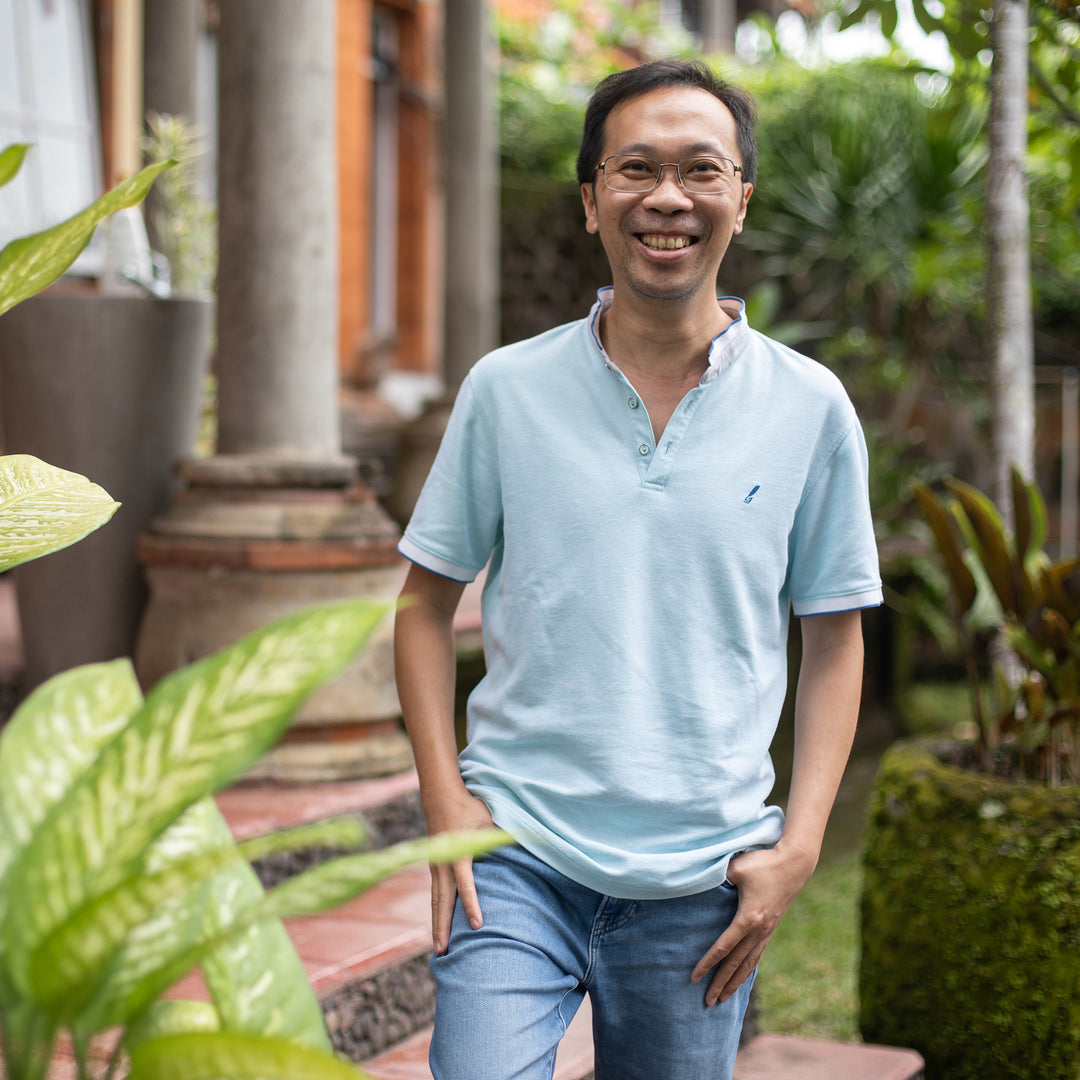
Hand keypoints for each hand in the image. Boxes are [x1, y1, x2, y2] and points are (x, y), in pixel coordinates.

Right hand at [422, 787, 495, 954]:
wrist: (440, 797)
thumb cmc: (469, 808)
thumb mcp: (488, 819)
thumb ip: (504, 835)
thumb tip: (532, 840)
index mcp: (459, 854)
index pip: (466, 884)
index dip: (472, 905)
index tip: (478, 925)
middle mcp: (444, 864)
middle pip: (442, 901)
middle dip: (443, 927)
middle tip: (443, 952)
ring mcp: (436, 866)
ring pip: (435, 901)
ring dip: (437, 925)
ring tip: (439, 949)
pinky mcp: (435, 867)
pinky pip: (435, 894)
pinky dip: (436, 913)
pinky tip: (439, 928)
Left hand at [690, 843, 816, 1005]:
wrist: (794, 864)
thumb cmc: (763, 863)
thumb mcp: (736, 867)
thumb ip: (718, 878)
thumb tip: (700, 881)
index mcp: (747, 918)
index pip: (723, 947)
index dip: (707, 963)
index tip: (694, 977)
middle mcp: (758, 930)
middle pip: (736, 963)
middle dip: (721, 983)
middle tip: (707, 1002)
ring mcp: (767, 930)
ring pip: (748, 963)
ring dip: (735, 981)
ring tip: (724, 998)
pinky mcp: (771, 927)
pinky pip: (757, 954)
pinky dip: (748, 969)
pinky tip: (742, 976)